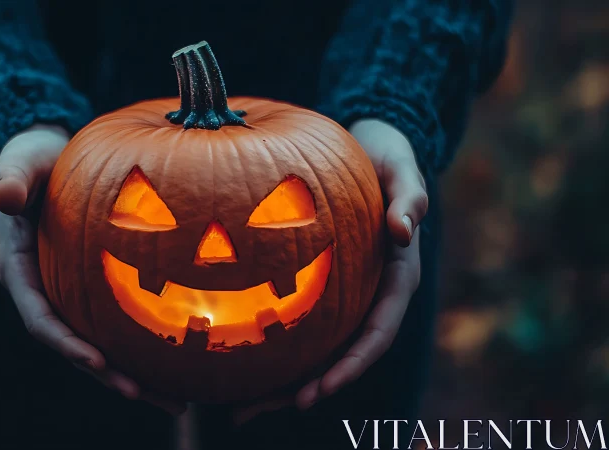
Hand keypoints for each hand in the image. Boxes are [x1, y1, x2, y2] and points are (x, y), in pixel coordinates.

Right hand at [0, 124, 185, 415]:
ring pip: (99, 345)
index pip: (40, 318)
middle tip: (145, 395)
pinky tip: (179, 364)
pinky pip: (116, 326)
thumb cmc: (35, 160)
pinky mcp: (90, 291)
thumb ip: (11, 176)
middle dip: (108, 375)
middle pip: (73, 346)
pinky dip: (142, 348)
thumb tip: (4, 196)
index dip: (67, 344)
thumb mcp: (20, 160)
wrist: (51, 160)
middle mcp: (43, 292)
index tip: (98, 363)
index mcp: (20, 270)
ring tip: (176, 402)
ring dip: (133, 375)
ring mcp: (68, 295)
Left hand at [232, 119, 427, 424]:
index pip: (375, 333)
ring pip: (314, 345)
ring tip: (236, 405)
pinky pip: (298, 319)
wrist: (368, 147)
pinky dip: (272, 342)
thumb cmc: (386, 157)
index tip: (318, 389)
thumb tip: (404, 230)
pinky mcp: (320, 280)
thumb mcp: (402, 168)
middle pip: (338, 354)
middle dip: (302, 386)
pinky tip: (235, 355)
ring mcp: (345, 291)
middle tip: (255, 411)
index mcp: (395, 279)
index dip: (350, 365)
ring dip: (279, 379)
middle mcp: (369, 294)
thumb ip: (408, 196)